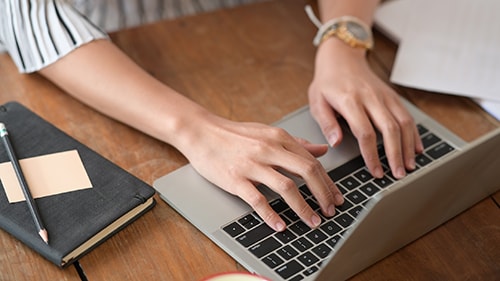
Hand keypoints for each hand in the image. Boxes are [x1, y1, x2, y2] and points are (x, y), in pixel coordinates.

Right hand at [176, 112, 343, 231]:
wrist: (201, 132)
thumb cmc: (234, 134)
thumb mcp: (268, 132)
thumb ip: (296, 142)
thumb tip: (322, 149)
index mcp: (279, 138)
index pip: (312, 161)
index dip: (328, 182)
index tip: (336, 197)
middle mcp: (269, 149)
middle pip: (306, 172)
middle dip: (323, 194)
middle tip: (331, 211)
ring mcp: (252, 164)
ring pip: (286, 187)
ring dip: (303, 207)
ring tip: (312, 221)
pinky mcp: (235, 179)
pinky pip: (258, 200)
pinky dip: (271, 215)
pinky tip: (280, 225)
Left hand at [308, 39, 422, 178]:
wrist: (342, 57)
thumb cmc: (327, 82)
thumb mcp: (317, 102)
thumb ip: (326, 123)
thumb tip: (336, 143)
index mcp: (350, 101)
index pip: (365, 132)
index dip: (372, 155)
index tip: (376, 171)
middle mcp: (371, 98)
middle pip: (389, 129)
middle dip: (396, 154)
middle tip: (398, 174)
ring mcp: (384, 96)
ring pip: (403, 122)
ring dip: (408, 146)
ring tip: (409, 166)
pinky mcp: (392, 96)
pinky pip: (407, 115)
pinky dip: (414, 133)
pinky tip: (416, 148)